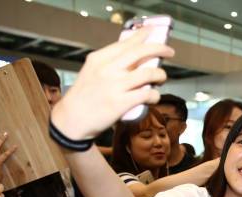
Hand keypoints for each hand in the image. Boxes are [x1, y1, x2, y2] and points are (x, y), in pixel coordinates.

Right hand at [51, 27, 174, 141]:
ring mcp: (115, 86)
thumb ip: (110, 63)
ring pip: (148, 74)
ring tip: (161, 78)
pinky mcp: (121, 103)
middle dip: (159, 48)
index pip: (125, 43)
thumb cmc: (85, 96)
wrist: (72, 120)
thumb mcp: (92, 72)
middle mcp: (107, 69)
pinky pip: (146, 94)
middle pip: (140, 52)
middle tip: (169, 51)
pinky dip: (155, 95)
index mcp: (99, 59)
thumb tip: (135, 58)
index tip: (151, 31)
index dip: (142, 36)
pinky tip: (153, 97)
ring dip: (160, 75)